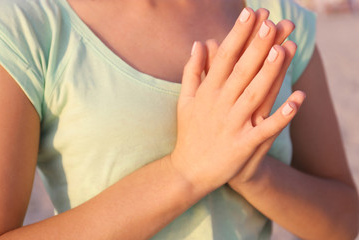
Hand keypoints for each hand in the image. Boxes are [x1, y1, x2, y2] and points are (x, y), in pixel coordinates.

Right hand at [169, 8, 304, 192]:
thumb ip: (192, 71)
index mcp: (206, 93)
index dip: (238, 35)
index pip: (224, 58)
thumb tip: (197, 43)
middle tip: (271, 21)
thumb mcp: (185, 100)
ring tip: (282, 49)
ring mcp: (231, 125)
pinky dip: (281, 116)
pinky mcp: (242, 145)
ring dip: (269, 73)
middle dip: (257, 45)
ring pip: (253, 95)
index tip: (249, 14)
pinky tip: (298, 100)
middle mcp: (219, 105)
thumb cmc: (189, 133)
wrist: (189, 170)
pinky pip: (265, 129)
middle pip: (241, 71)